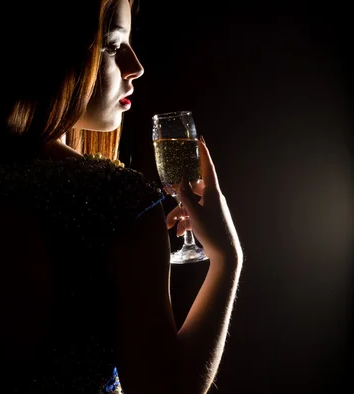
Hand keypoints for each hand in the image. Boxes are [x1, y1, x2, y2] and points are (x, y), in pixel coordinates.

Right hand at [166, 138, 241, 260]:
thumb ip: (186, 196)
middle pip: (192, 189)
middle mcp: (212, 198)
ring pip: (190, 205)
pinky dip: (185, 222)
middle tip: (167, 191)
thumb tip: (181, 179)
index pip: (207, 167)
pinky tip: (180, 233)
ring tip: (169, 226)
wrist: (225, 254)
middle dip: (178, 196)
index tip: (200, 139)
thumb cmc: (213, 231)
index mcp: (212, 192)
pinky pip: (193, 215)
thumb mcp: (195, 213)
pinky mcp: (209, 219)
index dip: (203, 153)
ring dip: (179, 214)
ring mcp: (211, 209)